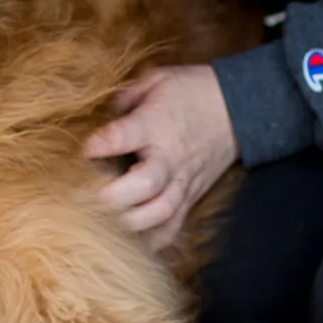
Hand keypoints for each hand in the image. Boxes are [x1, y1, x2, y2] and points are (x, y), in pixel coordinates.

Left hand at [84, 64, 238, 249]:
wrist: (238, 108)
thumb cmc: (191, 90)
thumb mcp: (156, 79)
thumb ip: (125, 98)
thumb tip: (101, 118)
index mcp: (156, 124)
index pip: (124, 137)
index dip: (101, 144)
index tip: (85, 148)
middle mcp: (170, 157)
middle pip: (145, 184)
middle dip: (113, 195)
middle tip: (84, 197)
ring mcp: (183, 180)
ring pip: (160, 212)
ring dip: (129, 222)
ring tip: (102, 222)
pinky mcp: (191, 197)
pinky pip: (174, 227)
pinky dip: (152, 240)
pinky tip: (130, 242)